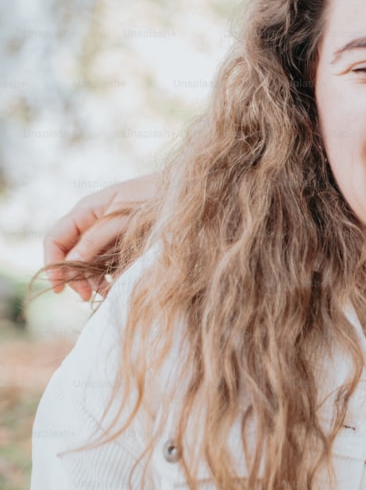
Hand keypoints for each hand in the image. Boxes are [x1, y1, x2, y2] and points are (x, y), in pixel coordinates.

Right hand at [43, 173, 159, 299]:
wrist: (189, 194)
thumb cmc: (157, 197)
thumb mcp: (124, 218)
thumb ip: (97, 238)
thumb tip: (71, 263)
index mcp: (87, 210)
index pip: (56, 239)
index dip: (52, 264)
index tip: (59, 288)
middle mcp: (94, 222)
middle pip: (70, 255)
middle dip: (75, 277)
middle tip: (88, 295)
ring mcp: (109, 233)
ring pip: (89, 262)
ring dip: (93, 280)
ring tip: (107, 293)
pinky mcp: (125, 243)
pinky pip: (108, 263)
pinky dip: (110, 276)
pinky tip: (118, 286)